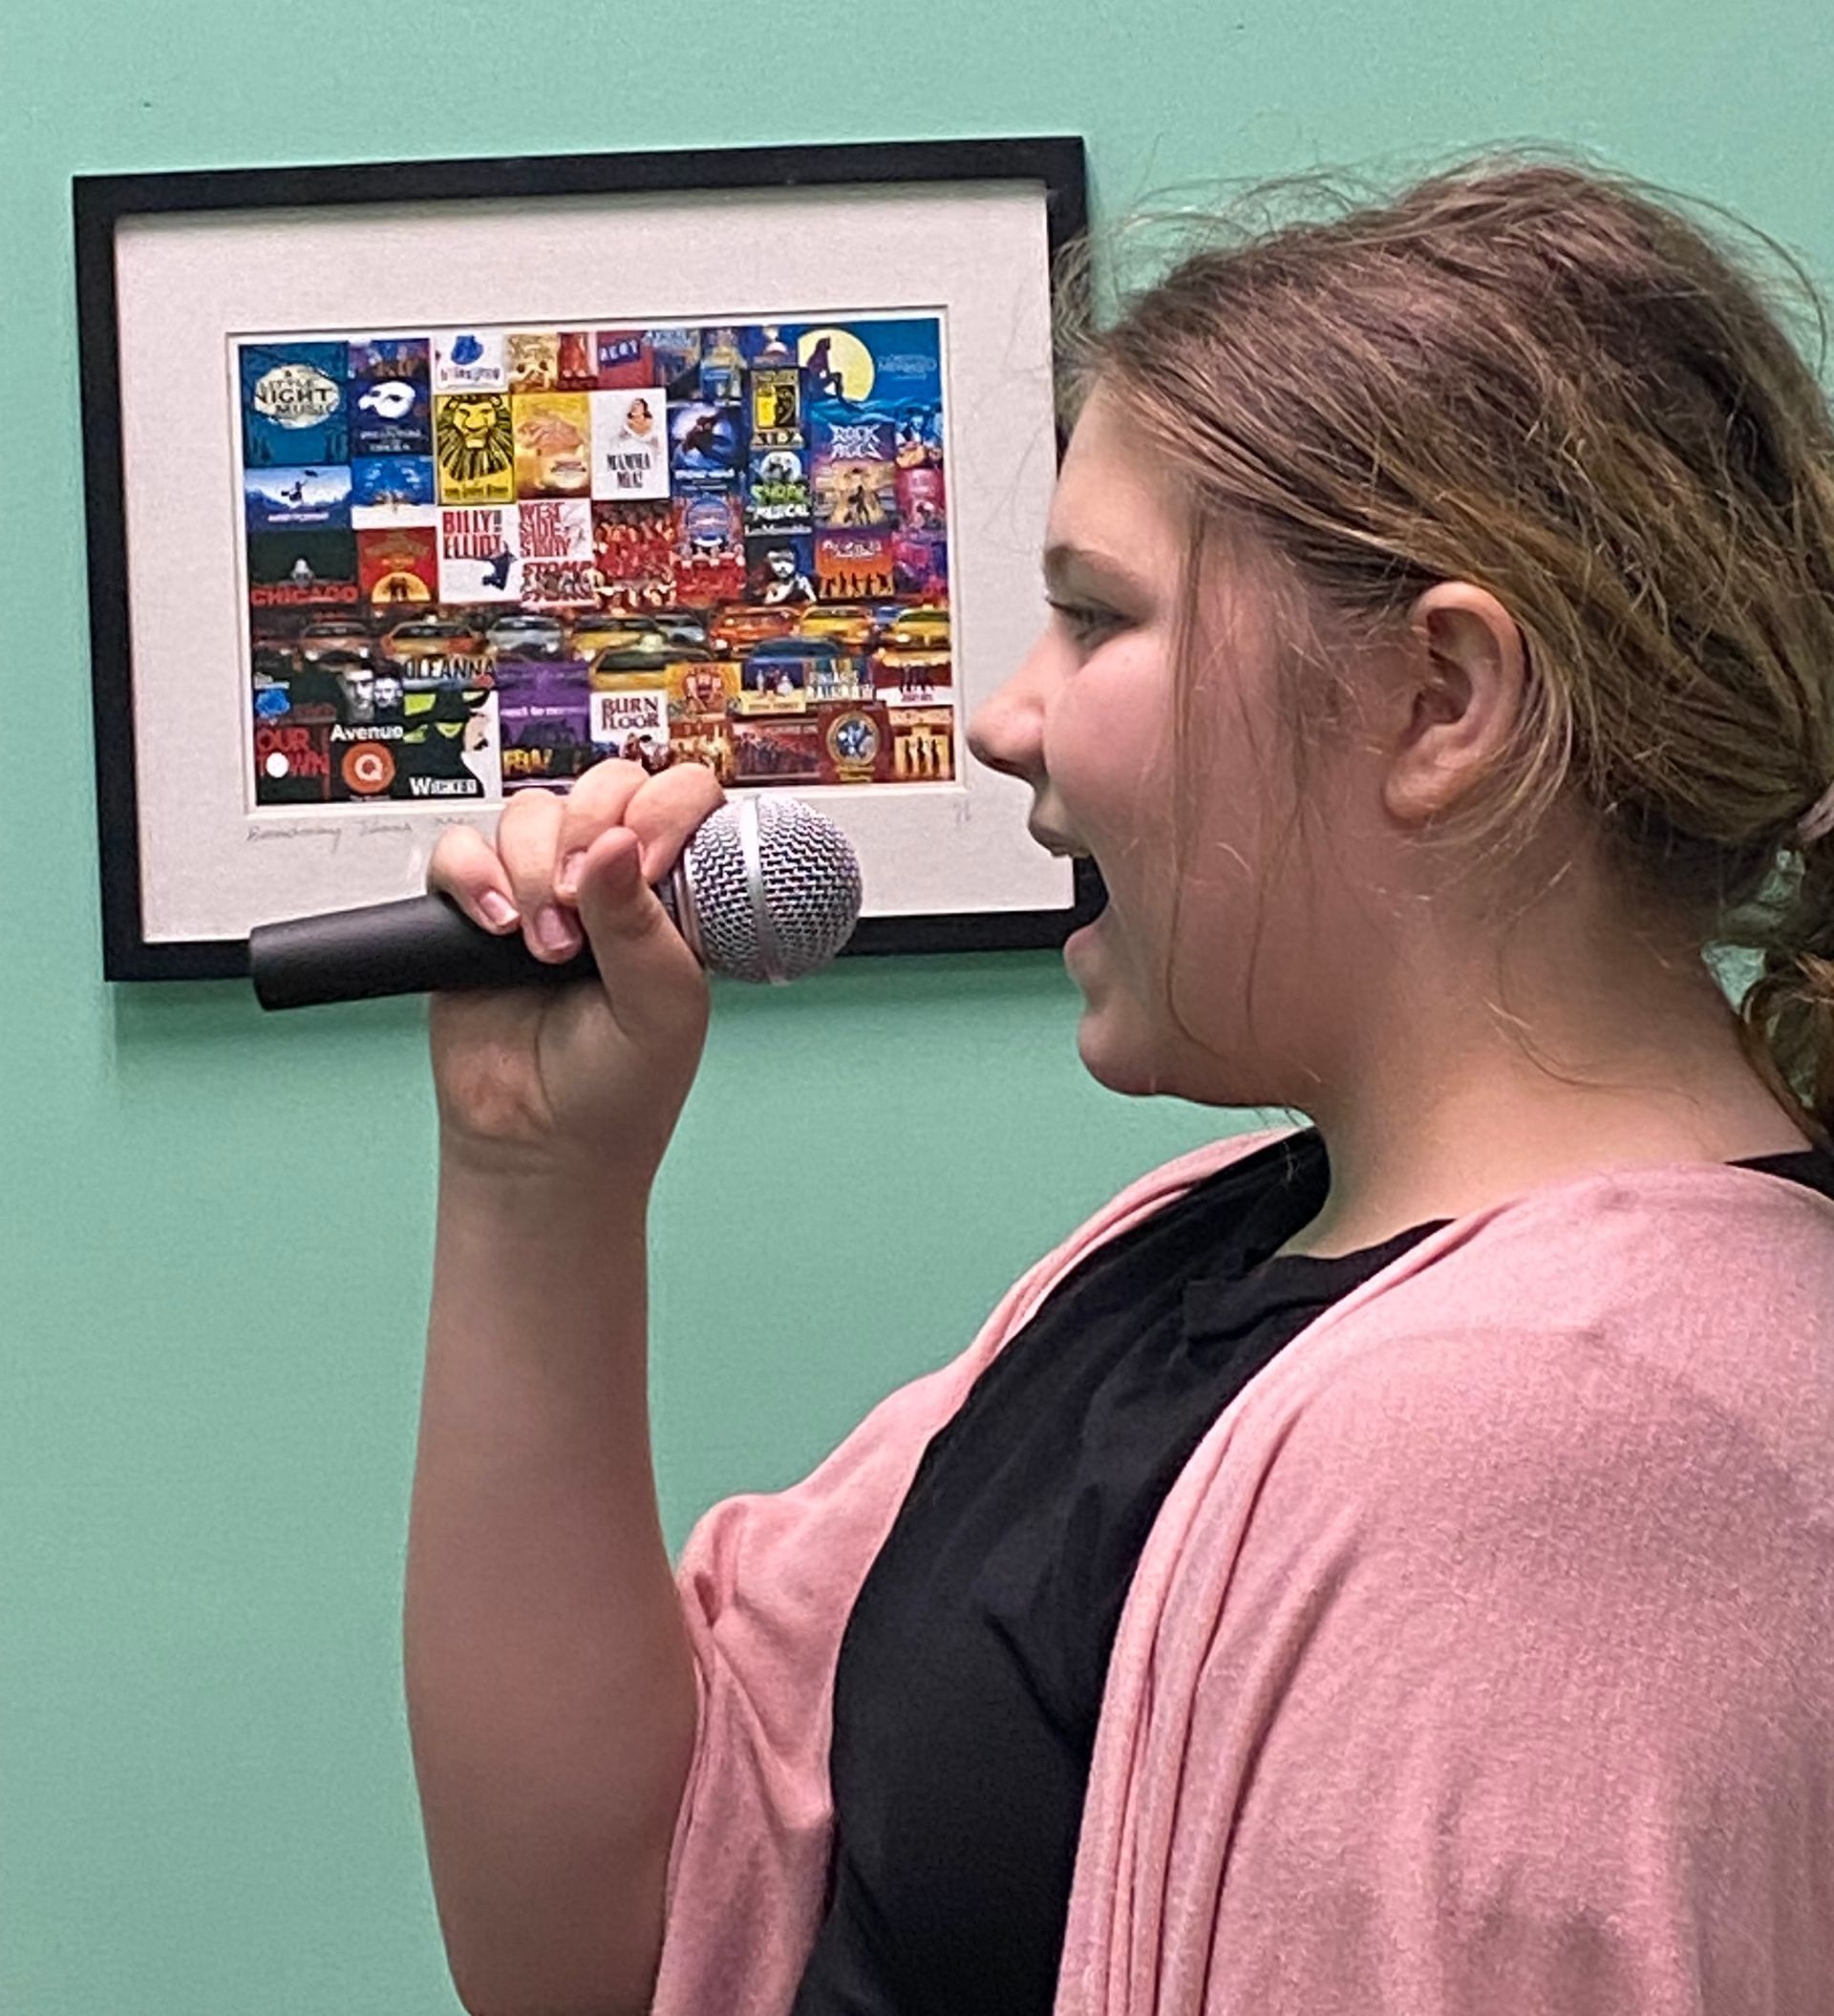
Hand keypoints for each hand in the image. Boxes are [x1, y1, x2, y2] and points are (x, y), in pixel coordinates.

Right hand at [425, 758, 724, 1190]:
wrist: (540, 1147)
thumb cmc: (620, 1088)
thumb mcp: (662, 1009)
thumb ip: (642, 925)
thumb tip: (616, 843)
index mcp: (676, 894)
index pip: (680, 798)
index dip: (663, 810)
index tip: (646, 864)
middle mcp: (609, 881)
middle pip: (599, 787)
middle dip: (588, 832)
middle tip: (583, 907)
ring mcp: (540, 889)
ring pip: (528, 811)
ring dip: (530, 869)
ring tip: (546, 947)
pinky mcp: (475, 909)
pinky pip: (458, 848)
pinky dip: (471, 877)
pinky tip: (497, 928)